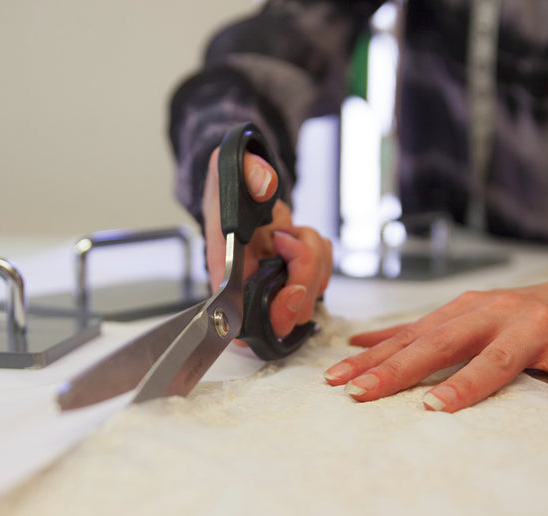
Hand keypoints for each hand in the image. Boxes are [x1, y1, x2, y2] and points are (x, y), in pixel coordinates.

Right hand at [202, 147, 331, 337]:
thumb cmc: (227, 183)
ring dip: (313, 259)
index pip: (246, 319)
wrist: (238, 181)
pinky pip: (321, 277)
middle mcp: (249, 283)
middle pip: (289, 313)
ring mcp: (273, 280)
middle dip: (304, 276)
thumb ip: (245, 171)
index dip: (275, 314)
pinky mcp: (293, 274)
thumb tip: (264, 184)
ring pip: (309, 296)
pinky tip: (301, 236)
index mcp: (226, 270)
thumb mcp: (228, 165)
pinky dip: (321, 255)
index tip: (293, 288)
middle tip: (290, 241)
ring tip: (290, 232)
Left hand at [323, 273, 547, 415]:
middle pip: (440, 345)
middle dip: (397, 370)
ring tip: (437, 407)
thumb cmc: (519, 315)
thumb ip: (416, 332)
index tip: (335, 380)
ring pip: (496, 358)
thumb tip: (360, 342)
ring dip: (466, 383)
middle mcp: (493, 314)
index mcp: (463, 311)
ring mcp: (534, 328)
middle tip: (361, 393)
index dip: (371, 359)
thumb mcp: (466, 316)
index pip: (409, 339)